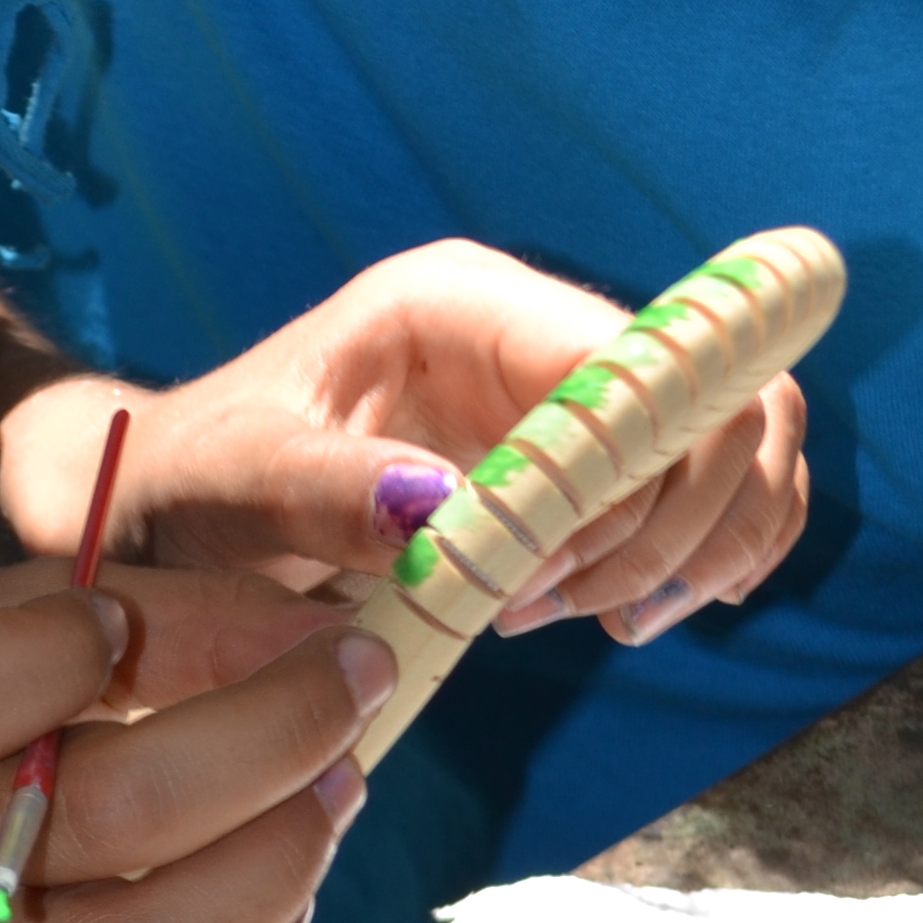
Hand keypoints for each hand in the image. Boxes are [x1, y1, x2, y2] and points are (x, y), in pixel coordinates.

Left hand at [0, 237, 810, 646]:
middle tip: (559, 610)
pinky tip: (635, 611)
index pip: (636, 362)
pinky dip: (710, 553)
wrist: (178, 499)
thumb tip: (441, 508)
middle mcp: (537, 330)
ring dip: (698, 545)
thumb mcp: (234, 483)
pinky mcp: (593, 456)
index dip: (634, 476)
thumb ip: (325, 492)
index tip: (547, 573)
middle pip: (720, 399)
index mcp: (461, 305)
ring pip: (743, 439)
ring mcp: (575, 390)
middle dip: (669, 525)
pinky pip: (721, 485)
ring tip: (595, 617)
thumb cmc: (197, 476)